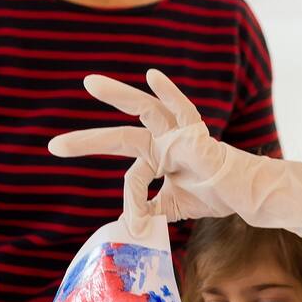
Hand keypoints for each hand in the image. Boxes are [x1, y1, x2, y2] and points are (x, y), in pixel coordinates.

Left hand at [48, 69, 301, 234]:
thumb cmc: (213, 194)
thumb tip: (131, 224)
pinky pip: (181, 111)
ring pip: (143, 112)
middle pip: (119, 137)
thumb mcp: (172, 205)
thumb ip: (150, 208)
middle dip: (86, 142)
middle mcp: (164, 141)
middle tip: (53, 147)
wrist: (248, 196)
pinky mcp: (196, 135)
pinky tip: (151, 76)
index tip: (135, 223)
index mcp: (157, 157)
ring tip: (90, 84)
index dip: (132, 201)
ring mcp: (179, 135)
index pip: (133, 178)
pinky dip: (169, 92)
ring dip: (117, 96)